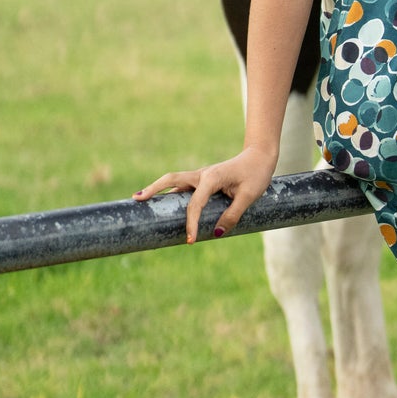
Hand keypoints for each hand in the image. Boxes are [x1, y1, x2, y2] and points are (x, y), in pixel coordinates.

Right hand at [134, 146, 278, 242]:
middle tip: (136, 200)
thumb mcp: (249, 197)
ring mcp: (201, 176)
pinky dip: (170, 192)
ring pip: (173, 180)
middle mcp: (202, 174)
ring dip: (157, 188)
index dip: (191, 223)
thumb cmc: (256, 175)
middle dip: (153, 189)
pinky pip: (182, 186)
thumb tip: (215, 233)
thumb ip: (232, 215)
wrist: (260, 157)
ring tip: (140, 200)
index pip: (195, 204)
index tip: (190, 241)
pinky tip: (163, 202)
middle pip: (171, 180)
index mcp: (211, 178)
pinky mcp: (203, 180)